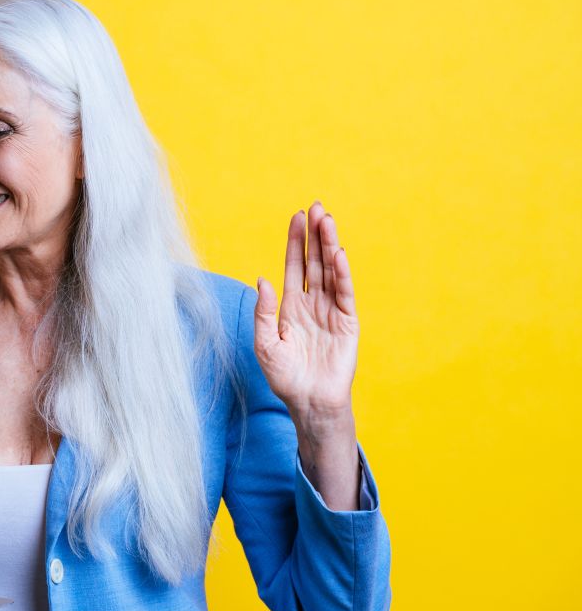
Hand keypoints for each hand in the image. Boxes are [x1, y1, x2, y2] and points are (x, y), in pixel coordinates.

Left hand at [254, 200, 357, 420]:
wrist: (309, 403)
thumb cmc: (285, 377)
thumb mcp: (264, 344)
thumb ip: (263, 312)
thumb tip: (263, 279)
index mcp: (291, 307)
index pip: (295, 267)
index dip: (296, 243)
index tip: (297, 217)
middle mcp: (313, 304)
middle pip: (315, 263)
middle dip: (314, 236)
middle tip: (316, 207)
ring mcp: (332, 312)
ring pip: (331, 272)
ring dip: (329, 247)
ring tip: (327, 221)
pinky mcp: (348, 324)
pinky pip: (345, 294)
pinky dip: (342, 274)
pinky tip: (338, 254)